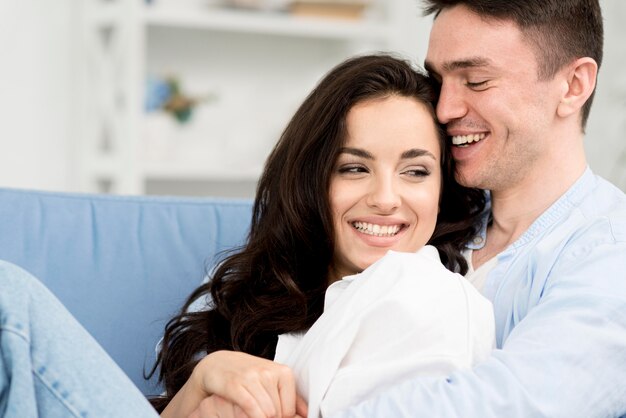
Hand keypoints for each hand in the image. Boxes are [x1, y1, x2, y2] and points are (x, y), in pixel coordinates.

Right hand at [193, 350, 307, 417]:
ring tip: (252, 414)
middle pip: (277, 413)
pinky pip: (251, 408)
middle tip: (260, 414)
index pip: (290, 410)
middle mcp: (269, 372)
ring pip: (266, 413)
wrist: (219, 364)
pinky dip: (251, 417)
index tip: (272, 414)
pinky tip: (246, 415)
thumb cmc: (249, 375)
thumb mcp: (272, 382)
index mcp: (283, 372)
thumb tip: (307, 414)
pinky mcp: (235, 384)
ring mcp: (252, 377)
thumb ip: (291, 398)